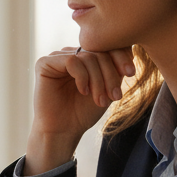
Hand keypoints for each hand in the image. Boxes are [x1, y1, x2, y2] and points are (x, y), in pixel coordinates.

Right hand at [25, 46, 135, 174]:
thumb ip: (116, 69)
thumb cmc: (84, 112)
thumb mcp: (108, 88)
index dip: (121, 57)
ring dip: (98, 80)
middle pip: (98, 51)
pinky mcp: (45, 63)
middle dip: (110, 74)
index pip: (107, 44)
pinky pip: (71, 61)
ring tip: (100, 100)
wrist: (64, 131)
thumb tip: (130, 50)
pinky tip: (83, 92)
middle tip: (115, 96)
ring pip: (87, 57)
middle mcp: (71, 54)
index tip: (131, 73)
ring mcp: (57, 57)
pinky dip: (82, 77)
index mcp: (85, 57)